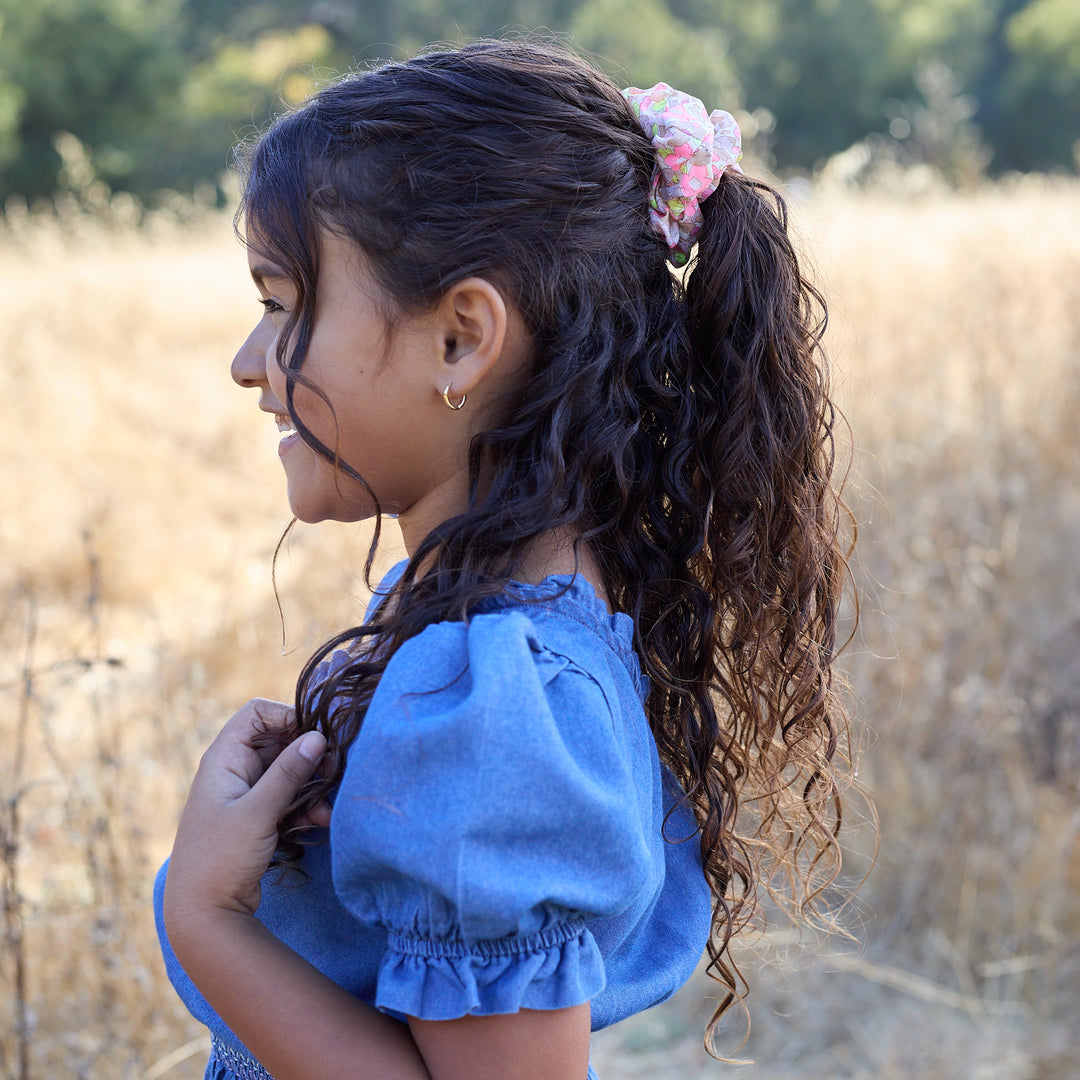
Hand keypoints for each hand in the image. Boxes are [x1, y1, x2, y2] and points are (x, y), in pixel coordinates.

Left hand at [164, 699, 327, 926]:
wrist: (202, 914)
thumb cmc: (220, 858)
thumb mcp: (257, 813)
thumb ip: (288, 773)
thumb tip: (318, 737)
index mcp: (223, 759)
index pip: (258, 713)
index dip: (288, 718)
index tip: (316, 738)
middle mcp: (234, 770)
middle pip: (279, 741)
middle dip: (309, 755)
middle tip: (335, 771)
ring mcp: (245, 794)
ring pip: (288, 771)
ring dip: (311, 785)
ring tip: (328, 806)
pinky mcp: (257, 817)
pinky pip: (288, 797)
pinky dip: (305, 805)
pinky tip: (320, 822)